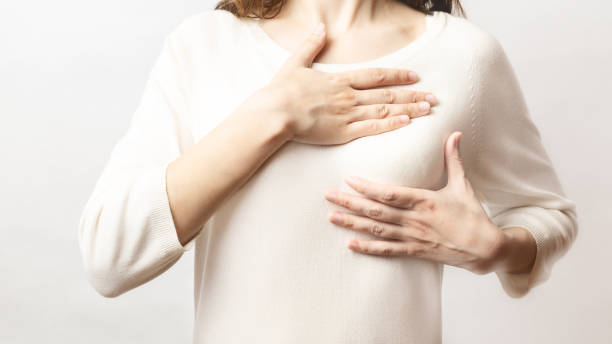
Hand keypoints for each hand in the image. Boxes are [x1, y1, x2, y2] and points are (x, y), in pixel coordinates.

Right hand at [260, 22, 437, 144]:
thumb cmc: (281, 91)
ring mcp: (347, 114)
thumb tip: (319, 27)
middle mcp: (348, 96)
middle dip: (412, 94)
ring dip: (408, 109)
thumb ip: (310, 45)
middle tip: (433, 97)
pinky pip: (371, 128)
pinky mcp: (342, 132)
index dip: (397, 74)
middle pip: (386, 93)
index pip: (375, 75)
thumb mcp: (295, 63)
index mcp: (339, 81)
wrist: (275, 112)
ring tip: (427, 109)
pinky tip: (406, 123)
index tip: (414, 75)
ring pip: (384, 110)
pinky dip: (390, 124)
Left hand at [323, 131, 507, 274]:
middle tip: (328, 195)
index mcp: (424, 200)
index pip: (390, 193)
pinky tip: (350, 245)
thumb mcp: (462, 184)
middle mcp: (414, 219)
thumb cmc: (472, 214)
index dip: (367, 188)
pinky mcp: (414, 251)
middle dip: (350, 202)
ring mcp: (413, 237)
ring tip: (331, 216)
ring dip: (352, 223)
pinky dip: (367, 248)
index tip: (349, 179)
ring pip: (376, 230)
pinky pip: (387, 251)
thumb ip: (453, 159)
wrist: (485, 248)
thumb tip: (454, 133)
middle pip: (376, 211)